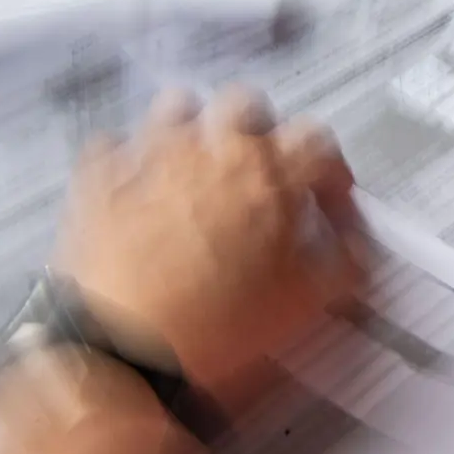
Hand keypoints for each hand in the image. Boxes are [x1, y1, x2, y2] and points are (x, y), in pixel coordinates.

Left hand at [55, 86, 365, 385]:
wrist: (123, 348)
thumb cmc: (215, 328)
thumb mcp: (304, 304)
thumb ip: (342, 263)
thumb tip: (353, 245)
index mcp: (271, 174)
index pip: (319, 141)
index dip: (329, 171)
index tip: (327, 199)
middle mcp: (213, 148)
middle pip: (249, 105)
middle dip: (262, 132)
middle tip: (263, 171)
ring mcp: (152, 154)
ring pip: (179, 105)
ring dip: (195, 127)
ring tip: (198, 162)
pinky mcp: (100, 175)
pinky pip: (113, 143)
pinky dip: (128, 157)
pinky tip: (136, 182)